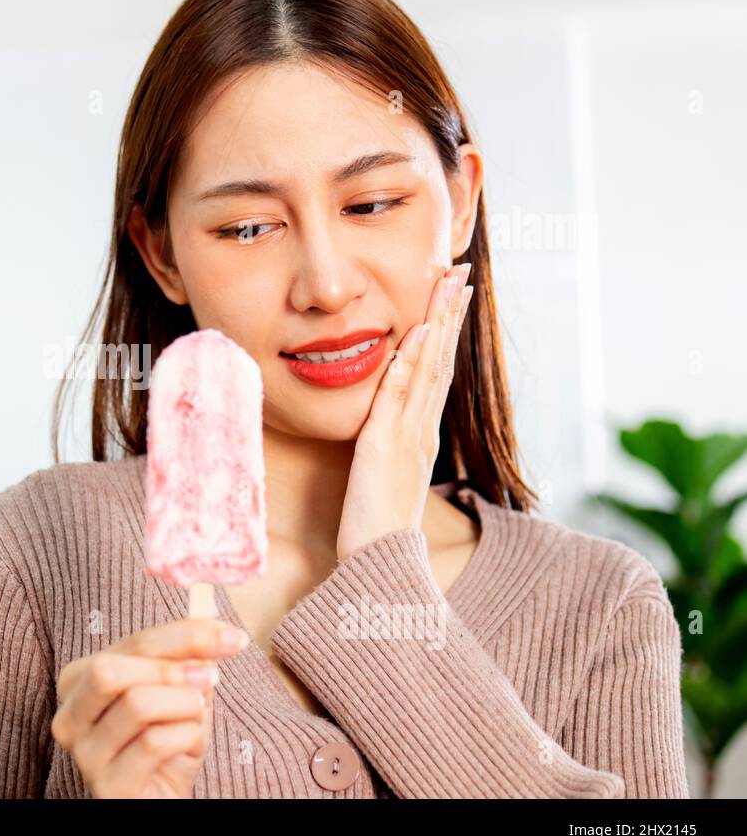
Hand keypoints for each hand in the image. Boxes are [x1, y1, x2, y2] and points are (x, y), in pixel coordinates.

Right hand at [50, 617, 247, 797]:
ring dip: (185, 706)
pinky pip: (153, 743)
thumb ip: (185, 650)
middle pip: (112, 669)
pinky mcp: (106, 785)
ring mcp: (84, 753)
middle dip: (172, 668)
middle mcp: (70, 715)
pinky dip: (186, 737)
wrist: (160, 798)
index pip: (133, 643)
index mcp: (78, 680)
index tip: (231, 637)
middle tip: (211, 677)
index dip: (186, 635)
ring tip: (196, 717)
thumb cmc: (166, 743)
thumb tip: (208, 602)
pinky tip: (188, 745)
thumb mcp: (176, 690)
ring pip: (137, 705)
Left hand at [337, 261, 472, 561]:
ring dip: (439, 324)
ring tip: (448, 285)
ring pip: (428, 369)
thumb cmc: (375, 524)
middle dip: (451, 314)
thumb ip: (386, 442)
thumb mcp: (382, 471)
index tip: (453, 294)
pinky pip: (400, 397)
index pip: (436, 370)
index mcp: (420, 432)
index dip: (446, 330)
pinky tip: (418, 333)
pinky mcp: (386, 446)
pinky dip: (412, 363)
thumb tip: (382, 419)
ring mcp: (407, 435)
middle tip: (460, 272)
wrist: (379, 563)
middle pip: (441, 360)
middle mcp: (421, 428)